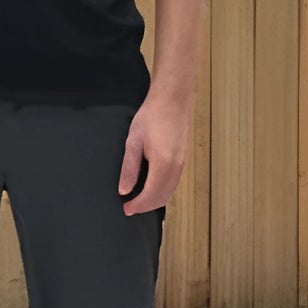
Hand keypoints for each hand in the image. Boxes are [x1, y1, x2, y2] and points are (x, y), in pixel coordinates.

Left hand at [117, 88, 190, 215]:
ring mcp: (182, 163)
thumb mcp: (133, 141)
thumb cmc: (151, 116)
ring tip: (138, 200)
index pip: (151, 195)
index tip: (125, 209)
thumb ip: (129, 168)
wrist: (173, 99)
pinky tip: (150, 188)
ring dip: (155, 200)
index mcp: (163, 163)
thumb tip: (124, 190)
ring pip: (170, 192)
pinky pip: (174, 183)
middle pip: (163, 197)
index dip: (138, 205)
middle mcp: (176, 166)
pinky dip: (162, 191)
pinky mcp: (183, 159)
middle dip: (146, 206)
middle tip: (129, 208)